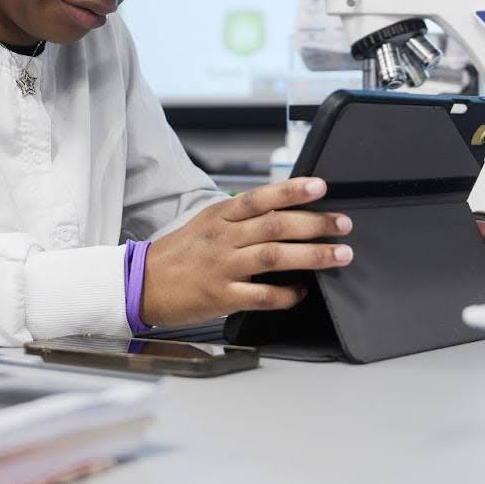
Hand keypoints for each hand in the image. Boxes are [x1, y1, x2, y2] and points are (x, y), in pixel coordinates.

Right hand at [139, 178, 352, 328]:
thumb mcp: (204, 224)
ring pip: (273, 256)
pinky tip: (301, 292)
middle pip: (275, 225)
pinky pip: (261, 295)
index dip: (291, 191)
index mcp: (219, 216)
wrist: (141, 284)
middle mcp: (223, 238)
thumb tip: (279, 210)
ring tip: (339, 255)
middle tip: (343, 224)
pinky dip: (286, 294)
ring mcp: (222, 267)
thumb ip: (238, 218)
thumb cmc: (177, 255)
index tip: (320, 187)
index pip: (260, 197)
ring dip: (311, 255)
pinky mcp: (221, 296)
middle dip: (314, 224)